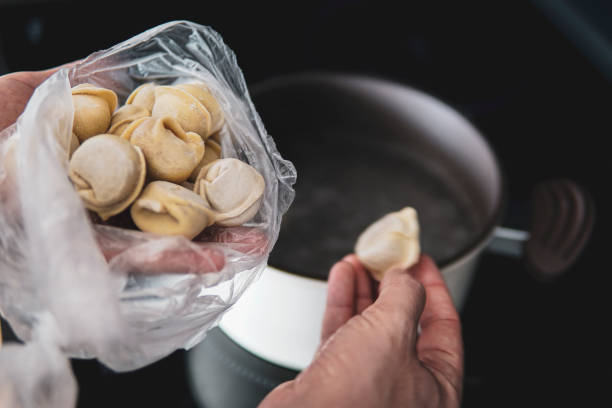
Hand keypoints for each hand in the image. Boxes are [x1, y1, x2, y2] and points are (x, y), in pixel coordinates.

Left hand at [1, 66, 267, 275]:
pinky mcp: (79, 264)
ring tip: (254, 240)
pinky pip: (133, 264)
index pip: (151, 162)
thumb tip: (119, 70)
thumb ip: (66, 85)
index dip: (191, 160)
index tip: (226, 155)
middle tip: (256, 208)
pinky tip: (213, 259)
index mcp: (85, 164)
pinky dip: (175, 261)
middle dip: (215, 208)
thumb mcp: (12, 98)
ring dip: (212, 242)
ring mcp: (88, 236)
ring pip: (160, 240)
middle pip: (165, 205)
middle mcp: (94, 203)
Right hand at [259, 254, 462, 407]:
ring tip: (359, 261)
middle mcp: (405, 386)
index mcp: (437, 386)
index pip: (444, 326)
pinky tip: (342, 278)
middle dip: (392, 284)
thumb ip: (405, 295)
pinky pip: (344, 333)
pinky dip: (343, 302)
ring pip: (371, 325)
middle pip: (405, 322)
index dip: (434, 287)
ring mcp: (369, 383)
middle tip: (386, 258)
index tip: (422, 262)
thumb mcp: (392, 332)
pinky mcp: (336, 379)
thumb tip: (404, 276)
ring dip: (364, 288)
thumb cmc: (354, 401)